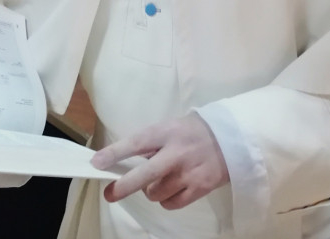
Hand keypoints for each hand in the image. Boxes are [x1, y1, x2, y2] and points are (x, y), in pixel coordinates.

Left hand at [91, 112, 228, 209]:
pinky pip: (171, 203)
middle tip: (110, 193)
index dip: (114, 153)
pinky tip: (171, 189)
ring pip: (155, 193)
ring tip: (159, 180)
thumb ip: (151, 143)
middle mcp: (177, 153)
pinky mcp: (200, 188)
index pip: (136, 142)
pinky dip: (166, 200)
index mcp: (167, 132)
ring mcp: (189, 173)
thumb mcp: (171, 127)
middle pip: (144, 175)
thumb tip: (125, 163)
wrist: (233, 138)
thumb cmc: (194, 131)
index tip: (96, 162)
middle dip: (124, 187)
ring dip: (151, 190)